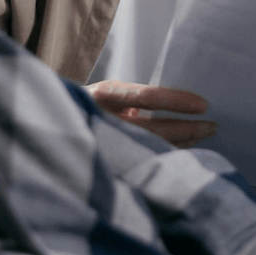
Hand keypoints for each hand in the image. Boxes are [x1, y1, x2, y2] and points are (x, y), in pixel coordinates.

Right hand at [86, 81, 215, 148]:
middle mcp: (103, 118)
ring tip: (202, 137)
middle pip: (153, 127)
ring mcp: (104, 139)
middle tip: (213, 126)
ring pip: (149, 146)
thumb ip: (129, 101)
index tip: (203, 106)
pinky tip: (179, 153)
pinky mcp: (104, 160)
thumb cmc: (77, 107)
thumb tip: (163, 106)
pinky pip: (141, 159)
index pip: (146, 97)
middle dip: (186, 129)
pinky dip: (162, 155)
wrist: (43, 128)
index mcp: (103, 95)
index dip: (175, 101)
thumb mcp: (100, 96)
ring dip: (179, 143)